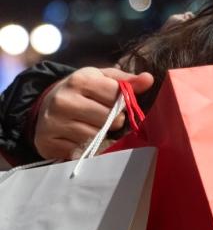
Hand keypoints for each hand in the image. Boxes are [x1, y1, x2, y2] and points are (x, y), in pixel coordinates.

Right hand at [34, 67, 154, 159]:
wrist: (47, 104)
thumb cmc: (82, 91)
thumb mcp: (102, 79)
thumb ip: (126, 80)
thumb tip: (148, 79)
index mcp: (79, 81)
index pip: (117, 96)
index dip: (122, 101)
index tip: (116, 102)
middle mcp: (63, 101)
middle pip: (109, 119)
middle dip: (114, 121)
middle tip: (104, 117)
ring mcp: (53, 123)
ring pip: (96, 137)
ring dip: (101, 135)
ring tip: (92, 126)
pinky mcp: (48, 142)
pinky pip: (81, 151)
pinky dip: (85, 147)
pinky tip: (79, 137)